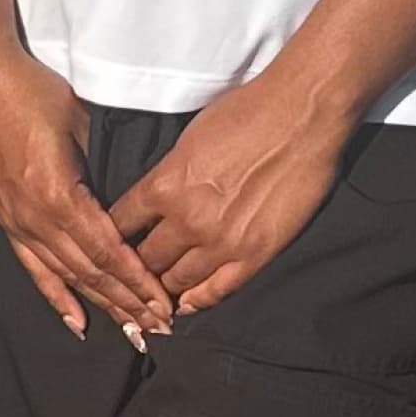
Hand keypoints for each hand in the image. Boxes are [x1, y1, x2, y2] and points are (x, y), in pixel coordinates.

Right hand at [0, 45, 170, 343]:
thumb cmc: (37, 90)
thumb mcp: (82, 123)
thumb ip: (105, 168)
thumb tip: (136, 203)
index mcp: (58, 195)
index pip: (107, 251)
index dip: (138, 282)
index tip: (164, 305)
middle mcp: (36, 217)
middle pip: (90, 272)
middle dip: (126, 303)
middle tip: (158, 329)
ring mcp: (18, 221)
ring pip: (66, 275)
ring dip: (100, 304)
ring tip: (130, 330)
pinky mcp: (7, 217)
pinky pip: (34, 267)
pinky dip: (56, 296)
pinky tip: (76, 321)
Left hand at [112, 68, 352, 317]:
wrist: (301, 115)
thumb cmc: (246, 112)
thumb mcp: (188, 138)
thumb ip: (169, 174)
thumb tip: (157, 195)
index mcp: (164, 185)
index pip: (120, 224)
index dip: (114, 235)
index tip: (113, 243)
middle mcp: (186, 220)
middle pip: (145, 260)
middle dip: (138, 267)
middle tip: (136, 274)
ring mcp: (221, 243)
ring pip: (178, 281)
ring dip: (166, 287)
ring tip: (160, 292)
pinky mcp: (255, 255)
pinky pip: (218, 290)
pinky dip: (200, 301)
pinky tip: (189, 304)